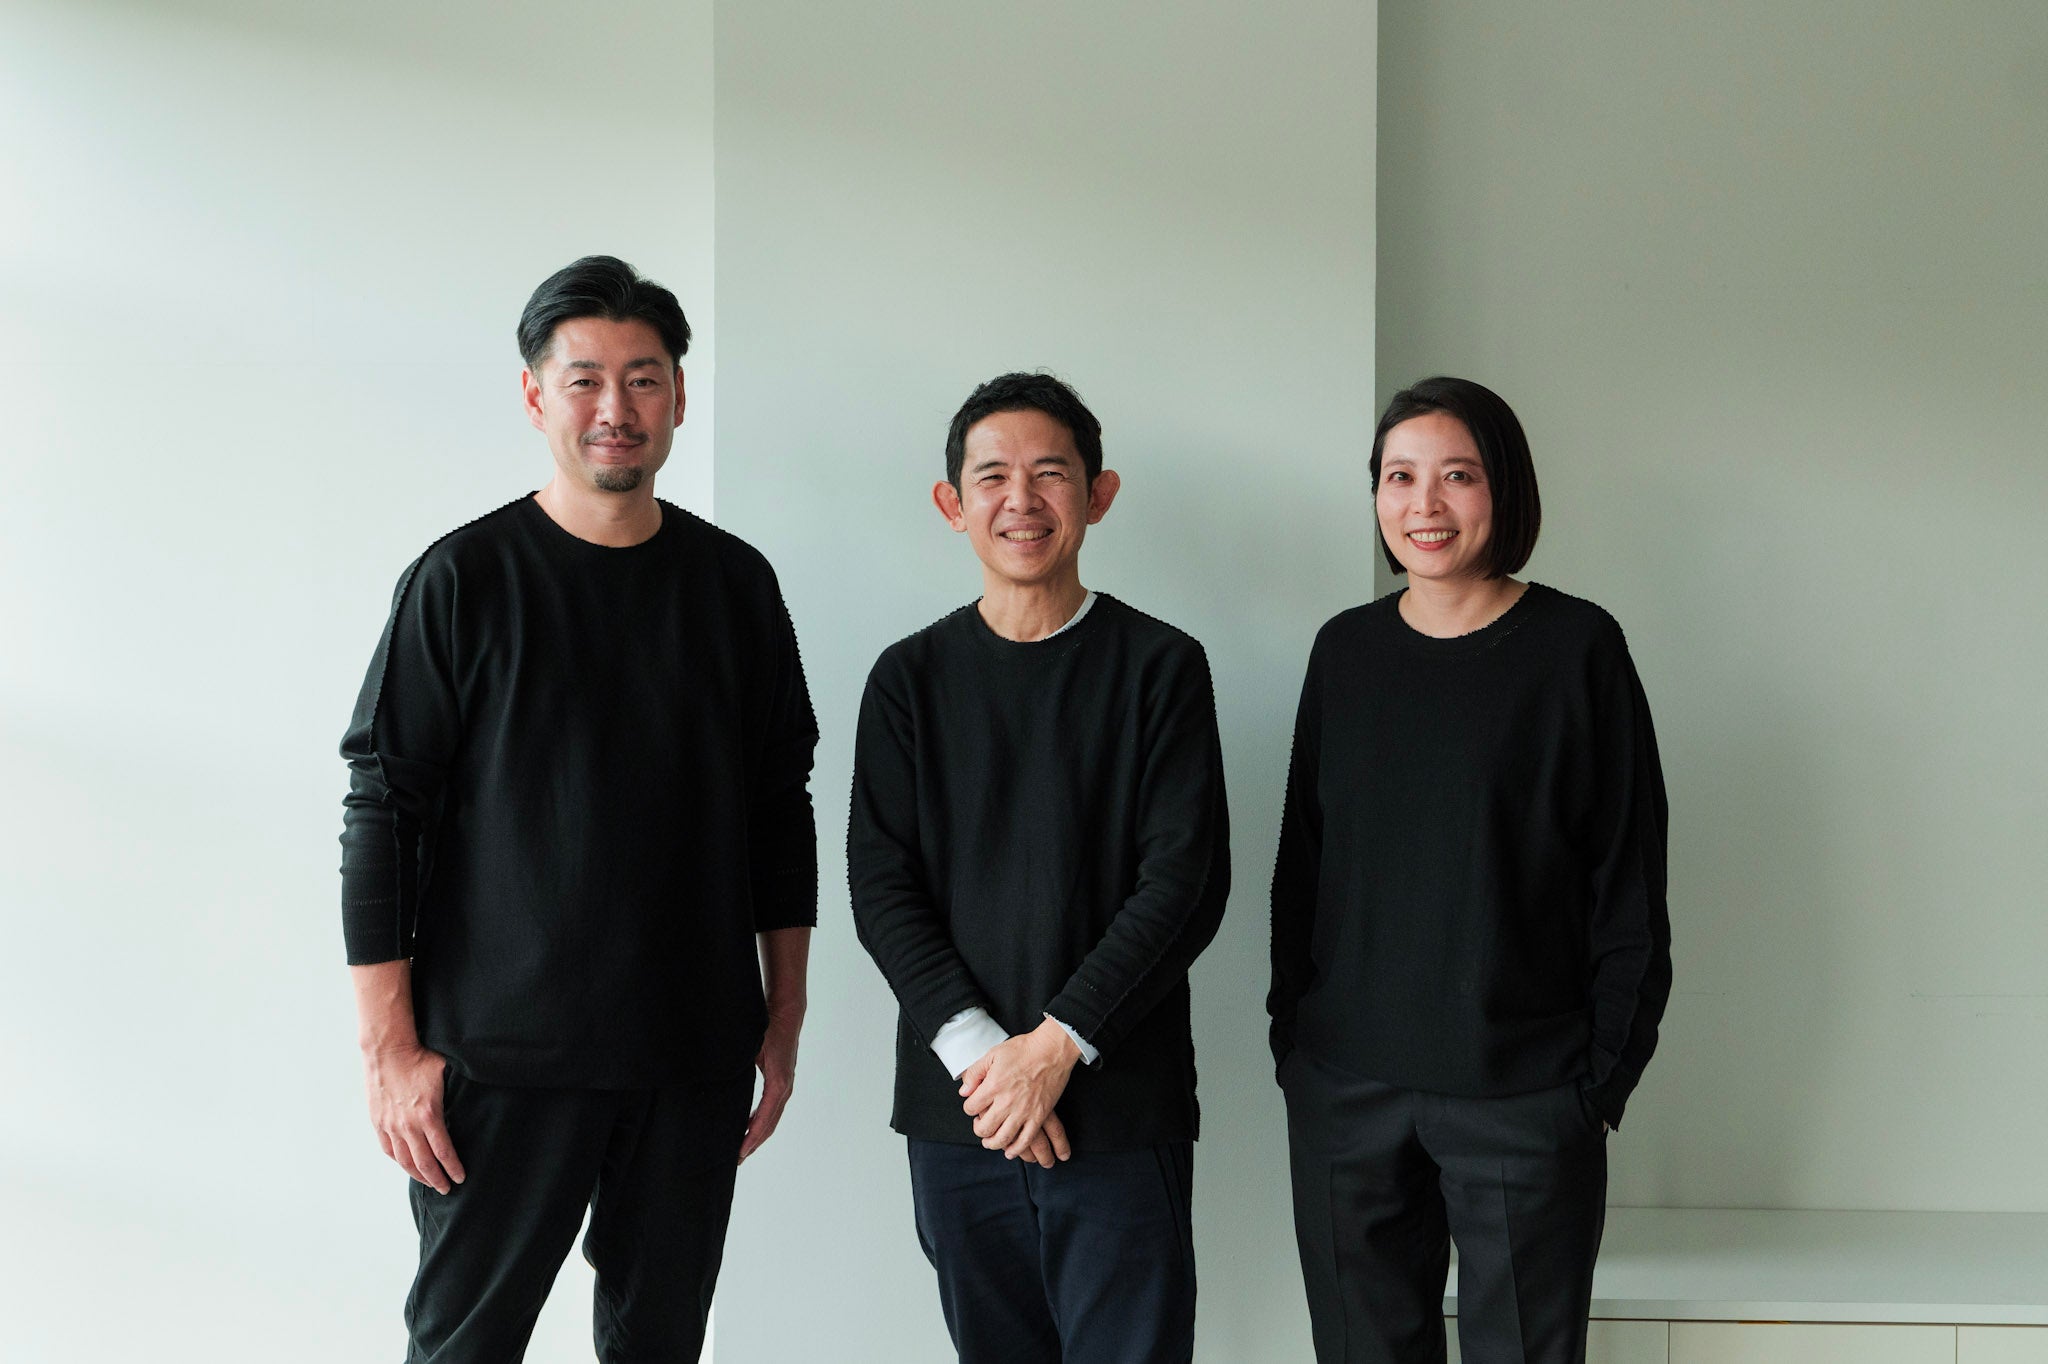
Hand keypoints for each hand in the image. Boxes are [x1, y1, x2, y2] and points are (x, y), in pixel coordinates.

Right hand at [363, 1043, 463, 1193]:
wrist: (388, 1051)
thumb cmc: (420, 1058)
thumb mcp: (447, 1072)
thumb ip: (459, 1090)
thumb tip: (480, 1095)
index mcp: (429, 1115)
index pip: (444, 1151)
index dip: (453, 1167)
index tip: (461, 1177)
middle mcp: (408, 1125)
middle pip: (424, 1163)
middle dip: (437, 1179)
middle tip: (447, 1189)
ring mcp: (390, 1126)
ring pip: (405, 1161)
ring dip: (418, 1176)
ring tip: (429, 1182)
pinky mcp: (378, 1122)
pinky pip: (389, 1150)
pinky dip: (400, 1161)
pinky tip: (408, 1166)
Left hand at [739, 1007, 801, 1162]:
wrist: (786, 1013)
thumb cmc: (769, 1028)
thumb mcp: (752, 1050)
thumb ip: (740, 1070)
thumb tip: (721, 1085)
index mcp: (777, 1083)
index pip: (764, 1118)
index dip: (752, 1137)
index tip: (740, 1152)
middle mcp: (784, 1087)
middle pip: (770, 1124)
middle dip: (754, 1142)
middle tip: (738, 1159)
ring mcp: (785, 1084)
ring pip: (773, 1118)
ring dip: (759, 1134)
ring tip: (744, 1148)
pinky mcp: (782, 1080)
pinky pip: (773, 1107)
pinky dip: (763, 1120)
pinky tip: (750, 1125)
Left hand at [959, 1019, 1080, 1159]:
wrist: (1052, 1050)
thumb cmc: (1023, 1049)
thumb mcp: (993, 1054)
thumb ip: (975, 1073)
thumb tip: (964, 1091)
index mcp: (993, 1086)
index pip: (971, 1108)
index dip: (969, 1107)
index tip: (974, 1105)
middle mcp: (1006, 1102)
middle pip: (984, 1128)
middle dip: (978, 1129)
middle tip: (980, 1124)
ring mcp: (1024, 1111)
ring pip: (1002, 1139)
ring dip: (992, 1143)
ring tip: (990, 1140)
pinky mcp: (1039, 1116)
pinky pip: (1025, 1140)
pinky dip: (1015, 1149)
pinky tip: (1010, 1151)